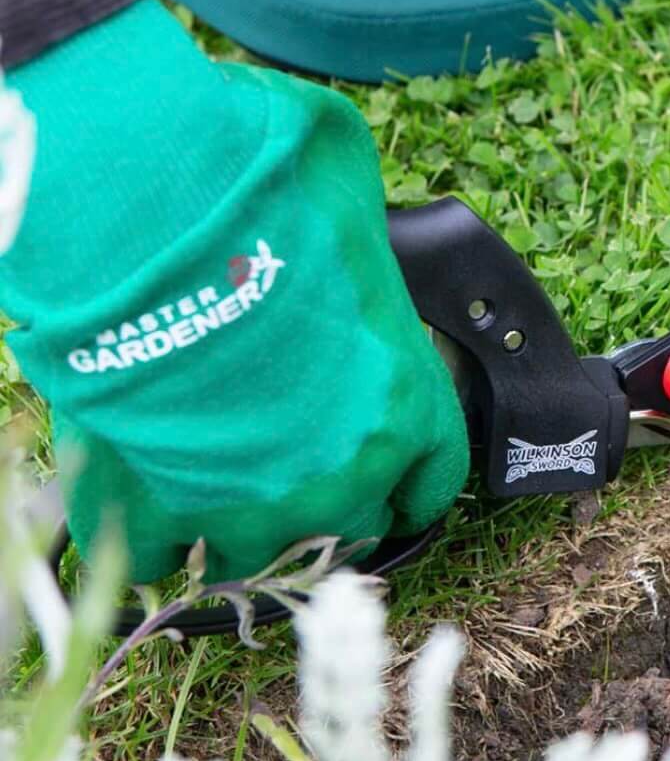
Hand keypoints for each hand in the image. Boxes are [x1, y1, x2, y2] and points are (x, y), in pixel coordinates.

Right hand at [3, 0, 467, 580]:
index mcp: (405, 410)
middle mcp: (338, 476)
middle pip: (350, 531)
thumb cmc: (275, 199)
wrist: (161, 222)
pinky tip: (147, 511)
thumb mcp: (356, 208)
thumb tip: (349, 214)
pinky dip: (154, 543)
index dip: (409, 484)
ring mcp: (245, 505)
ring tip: (220, 496)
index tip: (394, 483)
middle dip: (330, 508)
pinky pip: (159, 560)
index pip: (432, 483)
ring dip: (243, 533)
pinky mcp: (155, 508)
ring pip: (255, 559)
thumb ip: (363, 242)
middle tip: (299, 476)